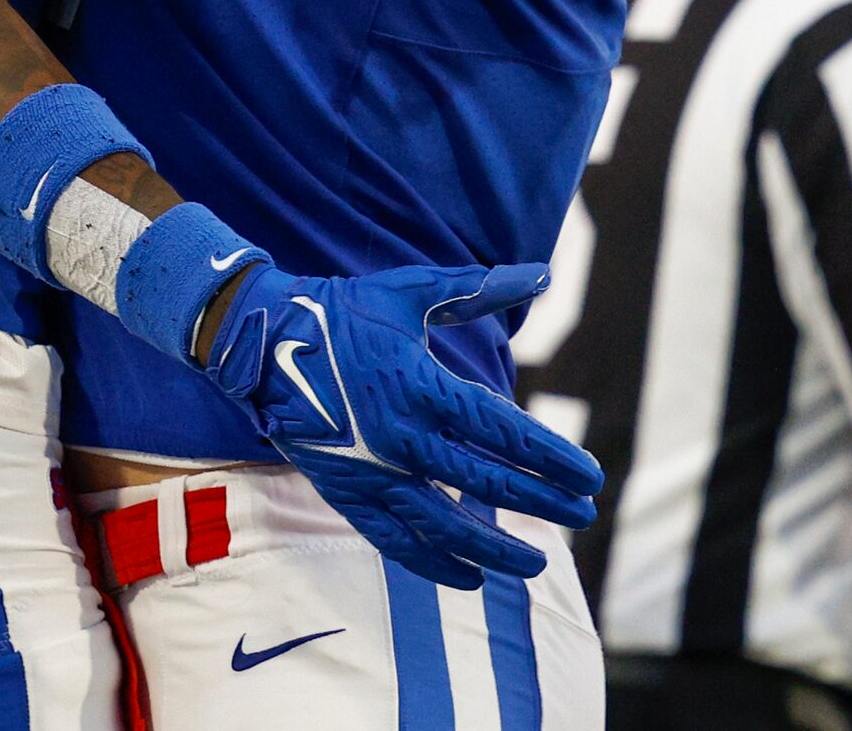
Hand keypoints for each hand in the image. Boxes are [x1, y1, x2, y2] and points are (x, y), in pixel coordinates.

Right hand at [205, 261, 601, 588]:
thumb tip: (541, 273)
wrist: (261, 341)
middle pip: (486, 482)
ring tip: (538, 562)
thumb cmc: (343, 311)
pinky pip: (397, 542)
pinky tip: (469, 579)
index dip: (551, 457)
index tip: (590, 475)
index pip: (504, 433)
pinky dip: (435, 565)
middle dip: (542, 501)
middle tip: (581, 514)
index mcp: (421, 385)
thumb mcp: (409, 291)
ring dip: (498, 549)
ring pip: (447, 527)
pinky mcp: (348, 493)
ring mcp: (374, 471)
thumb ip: (476, 289)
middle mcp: (402, 436)